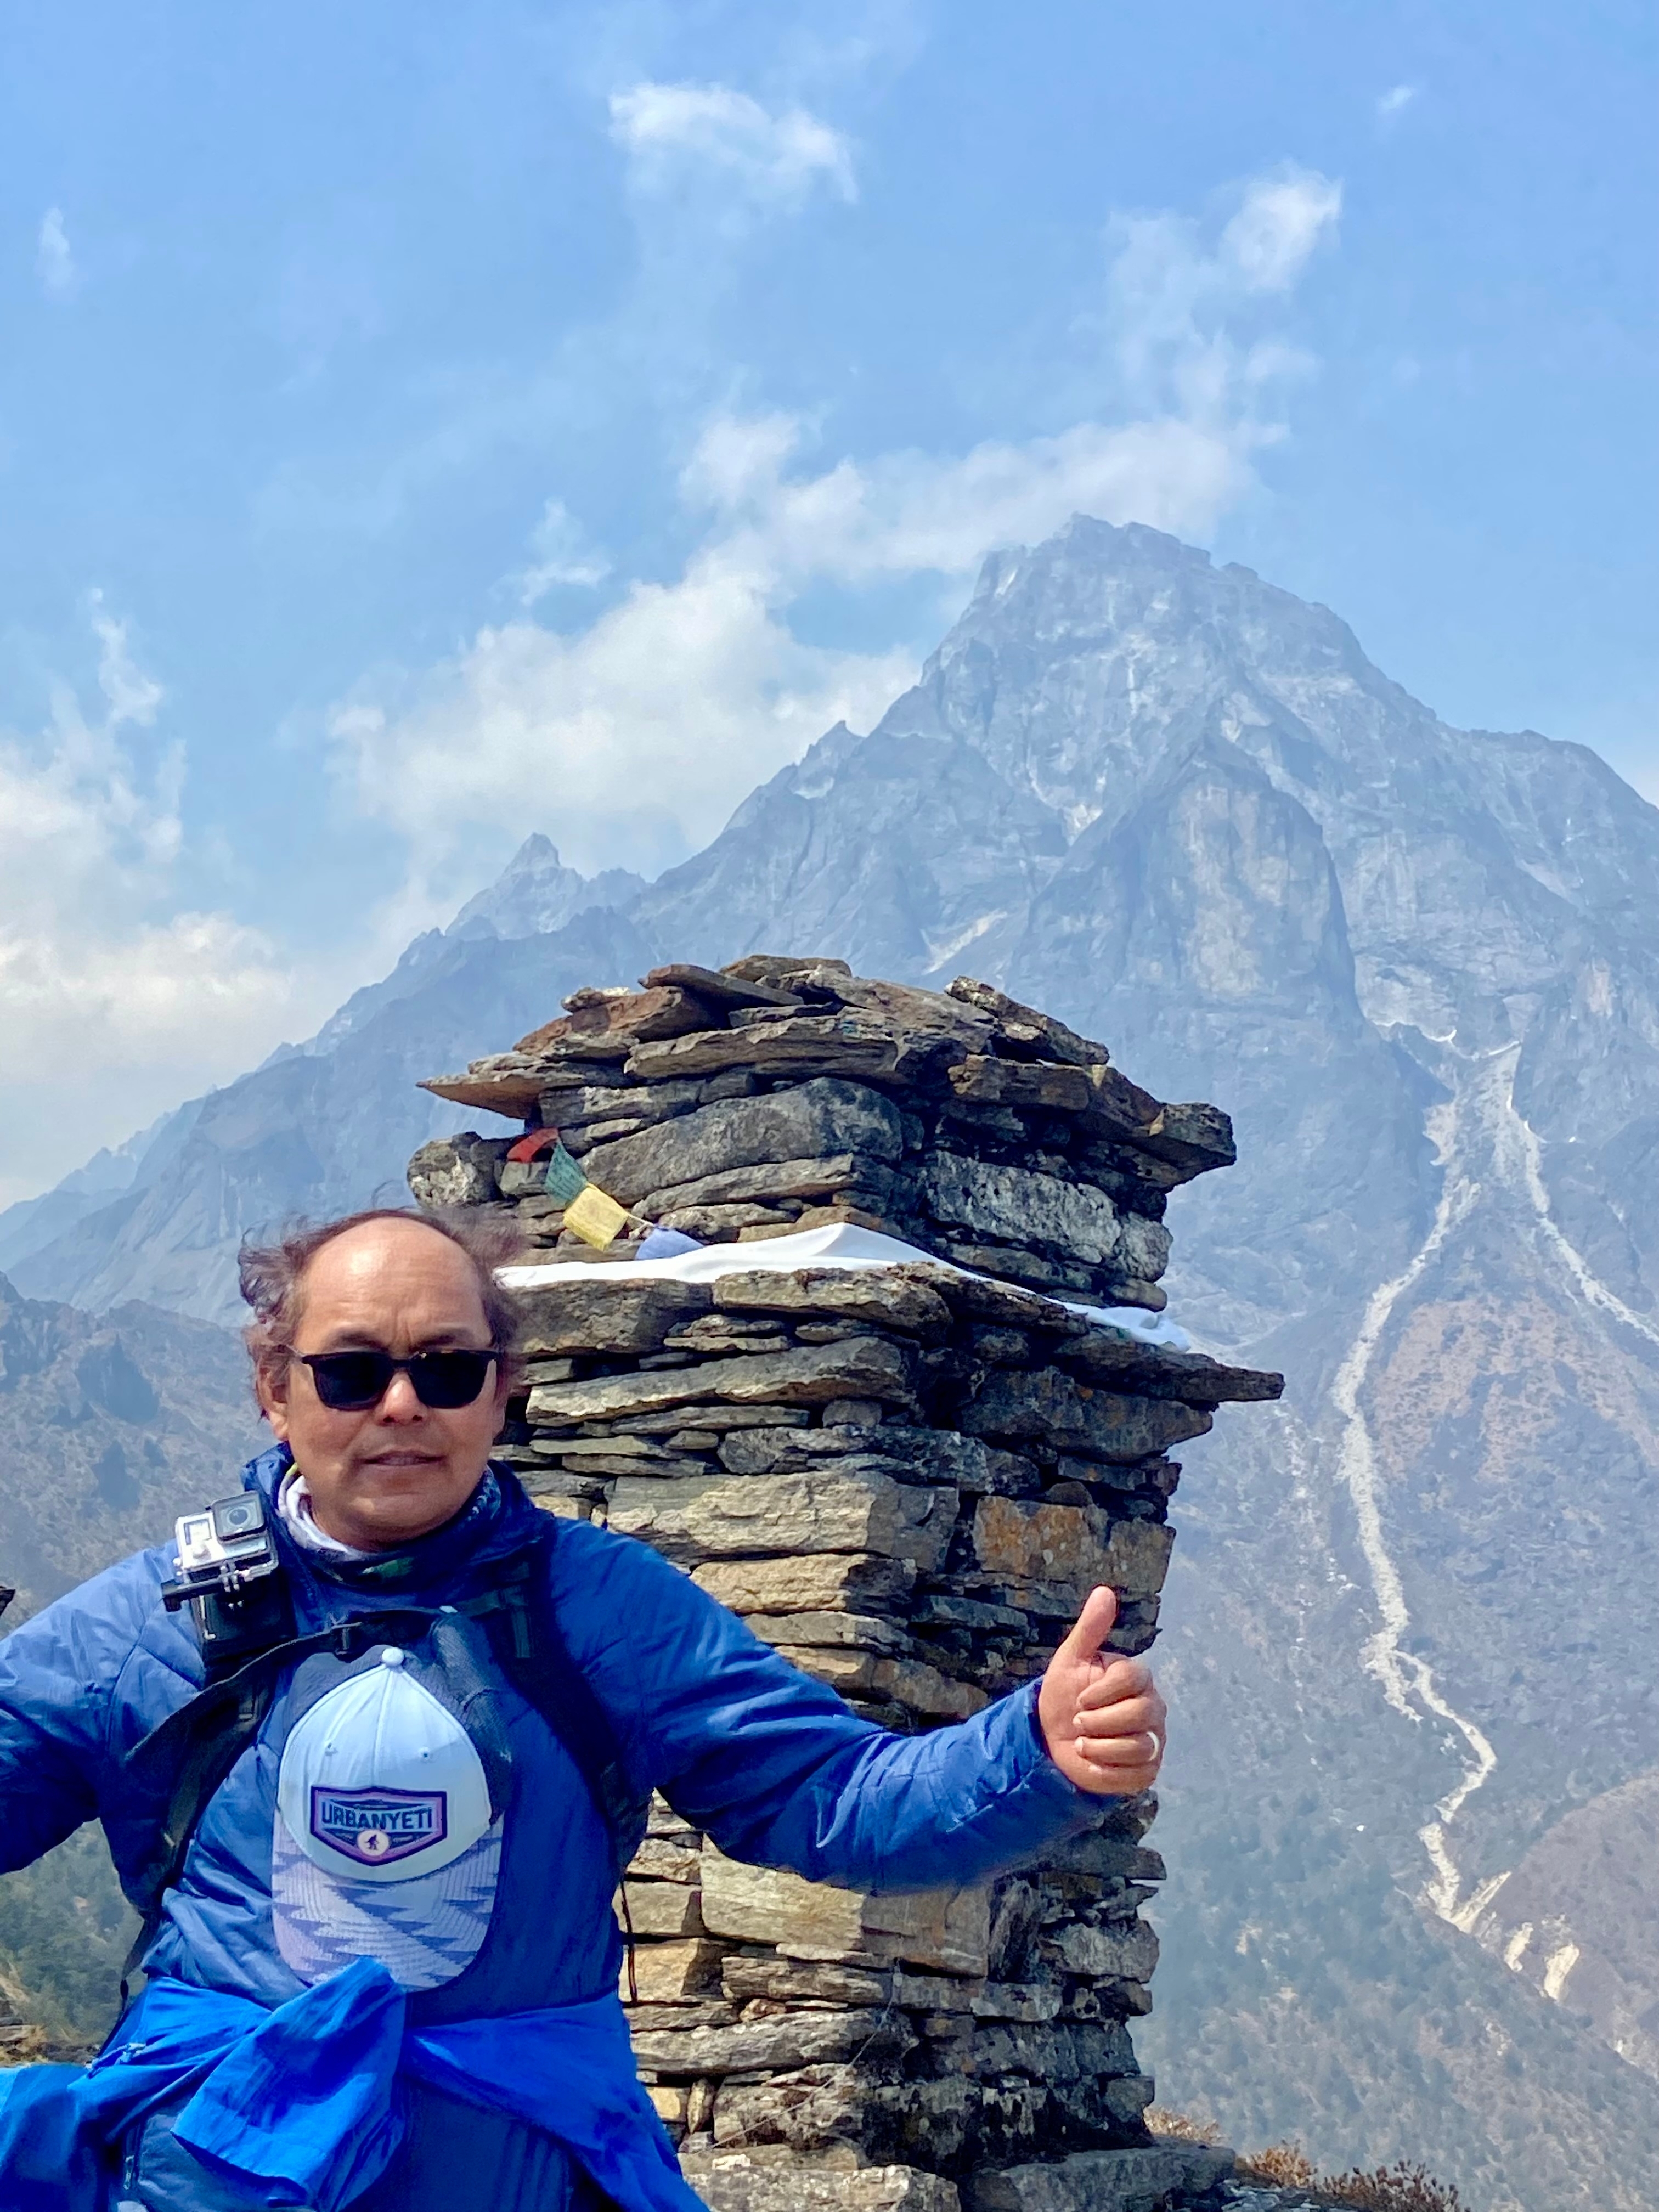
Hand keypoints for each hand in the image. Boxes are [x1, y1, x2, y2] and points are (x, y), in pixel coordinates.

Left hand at [1037, 1585, 1165, 1796]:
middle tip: (1078, 1722)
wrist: (1051, 1739)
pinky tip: (1091, 1762)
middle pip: (1140, 1712)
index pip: (1135, 1676)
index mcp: (1136, 1678)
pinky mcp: (1147, 1771)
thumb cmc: (1063, 1696)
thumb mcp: (1070, 1660)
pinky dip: (1105, 1771)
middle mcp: (1153, 1707)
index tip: (1080, 1699)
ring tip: (1081, 1743)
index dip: (1102, 1691)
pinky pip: (1136, 1775)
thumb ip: (1090, 1628)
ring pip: (1139, 1746)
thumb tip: (1105, 1591)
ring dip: (1099, 1747)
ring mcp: (1153, 1740)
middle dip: (1100, 1720)